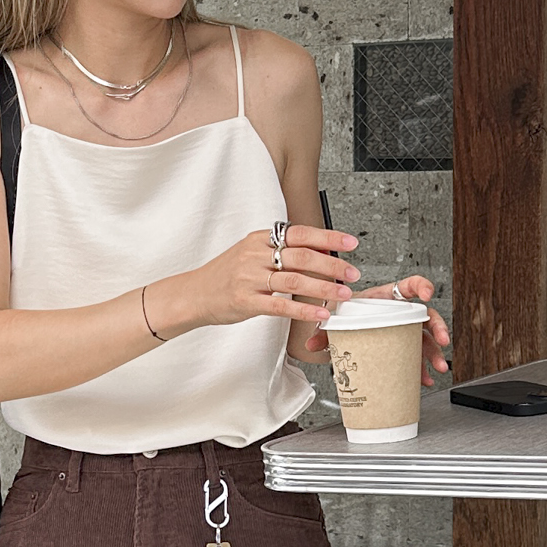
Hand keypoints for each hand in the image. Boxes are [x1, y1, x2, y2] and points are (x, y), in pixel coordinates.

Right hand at [149, 225, 362, 336]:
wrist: (193, 295)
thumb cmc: (225, 277)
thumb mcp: (250, 254)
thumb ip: (278, 251)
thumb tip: (314, 252)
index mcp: (259, 238)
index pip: (300, 233)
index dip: (328, 236)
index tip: (351, 243)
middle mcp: (255, 254)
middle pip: (301, 256)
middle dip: (331, 264)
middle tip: (353, 273)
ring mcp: (249, 278)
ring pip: (293, 280)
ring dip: (323, 287)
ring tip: (343, 294)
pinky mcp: (245, 302)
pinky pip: (280, 306)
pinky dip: (303, 310)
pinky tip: (320, 313)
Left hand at [303, 274, 451, 385]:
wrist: (344, 323)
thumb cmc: (348, 312)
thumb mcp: (337, 317)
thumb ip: (324, 329)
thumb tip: (311, 343)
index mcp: (387, 297)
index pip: (410, 285)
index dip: (422, 286)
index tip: (428, 294)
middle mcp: (400, 313)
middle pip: (426, 316)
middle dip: (437, 328)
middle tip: (442, 340)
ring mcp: (403, 331)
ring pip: (425, 340)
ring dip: (434, 353)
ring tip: (439, 366)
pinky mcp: (400, 348)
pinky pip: (414, 358)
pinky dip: (420, 370)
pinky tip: (424, 379)